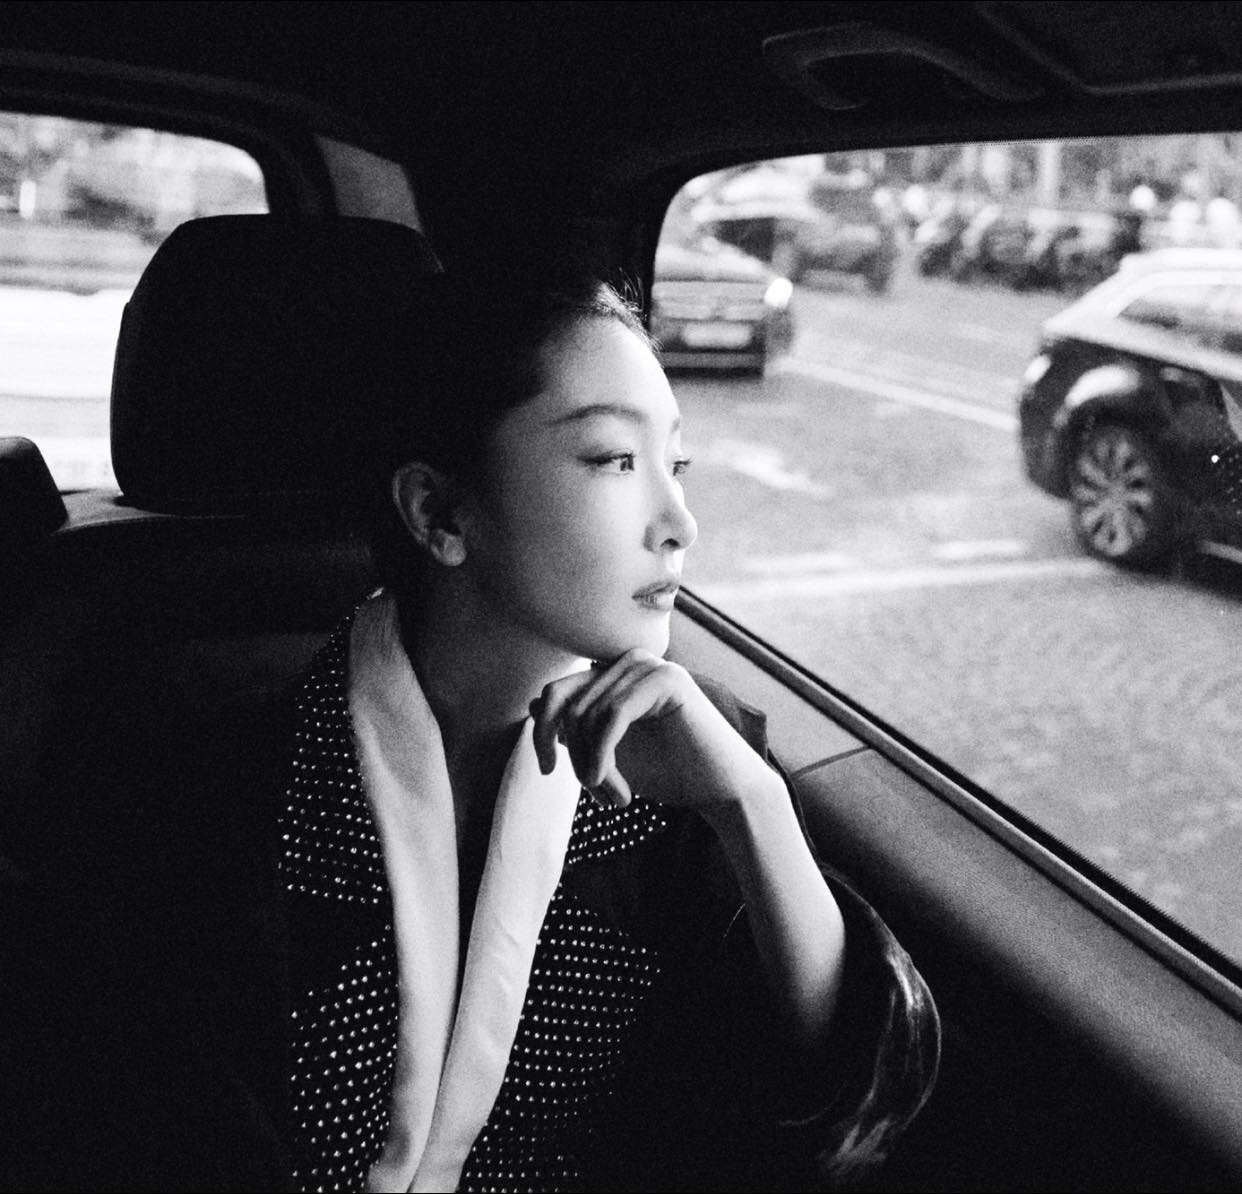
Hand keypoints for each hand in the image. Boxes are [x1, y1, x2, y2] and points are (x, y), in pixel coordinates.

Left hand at [529, 649, 784, 817]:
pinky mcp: (667, 679)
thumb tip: (534, 703)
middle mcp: (630, 661)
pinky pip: (612, 716)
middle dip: (573, 756)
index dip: (543, 732)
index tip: (547, 770)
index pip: (556, 692)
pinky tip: (620, 794)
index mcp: (615, 674)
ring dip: (593, 767)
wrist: (724, 791)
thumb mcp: (608, 753)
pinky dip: (606, 758)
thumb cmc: (668, 772)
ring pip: (588, 715)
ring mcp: (650, 665)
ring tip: (614, 798)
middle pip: (567, 704)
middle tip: (597, 793)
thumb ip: (576, 730)